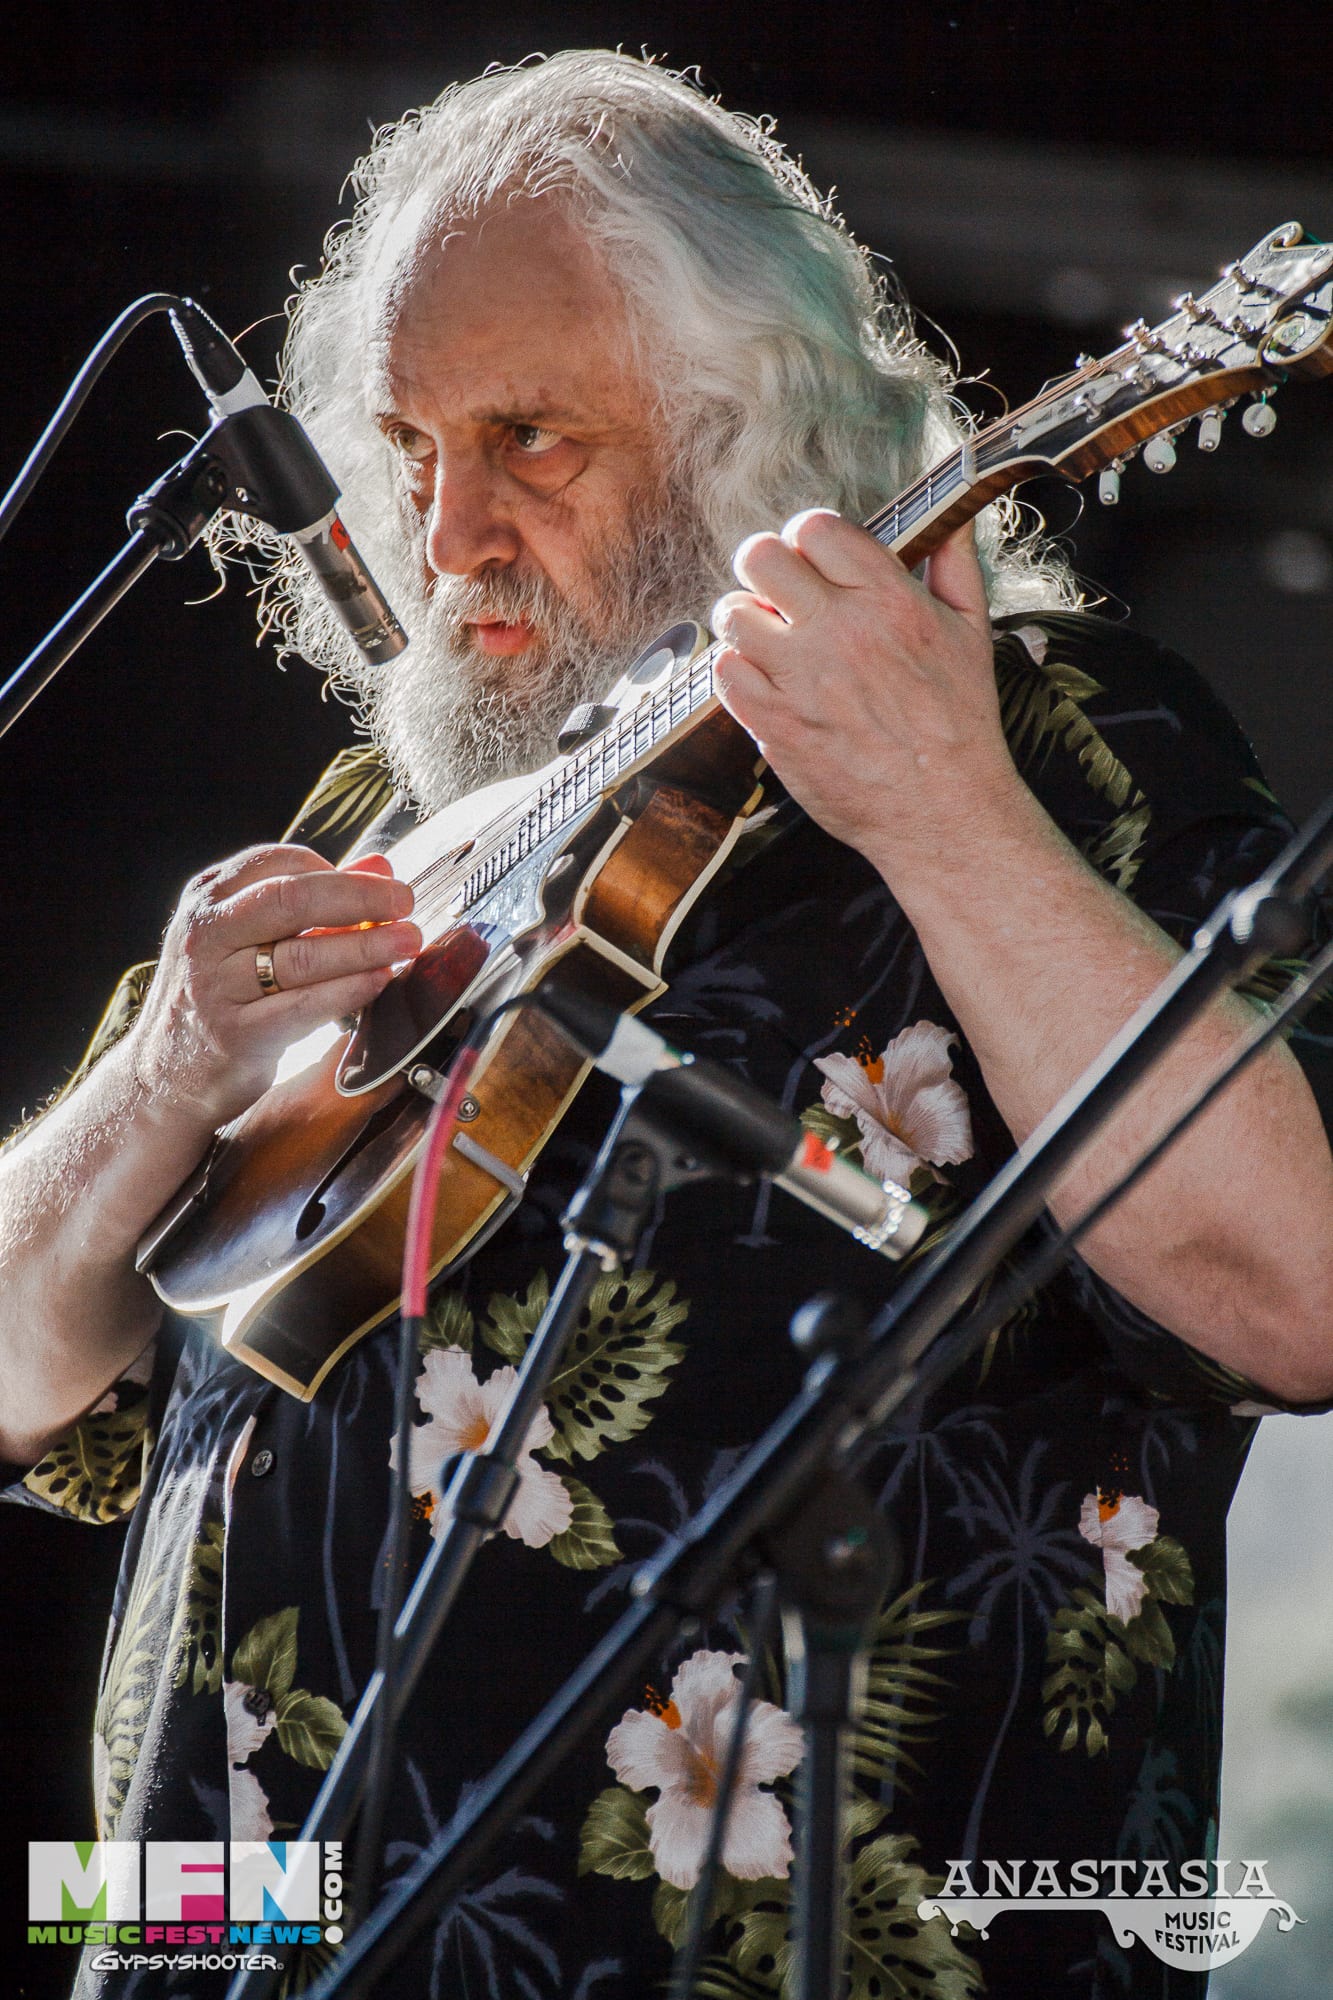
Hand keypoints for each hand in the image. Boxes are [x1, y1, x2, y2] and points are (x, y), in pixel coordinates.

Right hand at [129, 845, 419, 1126]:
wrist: (165, 1073)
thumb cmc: (220, 995)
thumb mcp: (249, 936)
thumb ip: (311, 901)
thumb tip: (379, 867)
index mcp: (208, 899)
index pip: (280, 863)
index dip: (339, 871)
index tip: (380, 882)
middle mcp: (205, 935)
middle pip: (292, 900)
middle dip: (359, 897)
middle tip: (405, 901)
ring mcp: (216, 986)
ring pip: (301, 956)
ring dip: (365, 946)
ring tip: (408, 940)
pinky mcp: (235, 1034)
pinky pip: (303, 1007)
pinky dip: (348, 990)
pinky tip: (379, 980)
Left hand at [710, 509, 1021, 873]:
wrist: (943, 809)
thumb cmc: (960, 725)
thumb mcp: (973, 633)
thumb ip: (955, 566)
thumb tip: (951, 520)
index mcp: (889, 600)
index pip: (816, 529)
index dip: (805, 538)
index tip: (810, 559)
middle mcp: (841, 631)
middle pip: (761, 557)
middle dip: (764, 567)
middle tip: (777, 592)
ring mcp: (802, 678)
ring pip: (733, 613)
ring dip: (745, 620)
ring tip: (767, 638)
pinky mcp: (776, 723)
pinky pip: (725, 672)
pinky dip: (736, 669)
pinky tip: (763, 680)